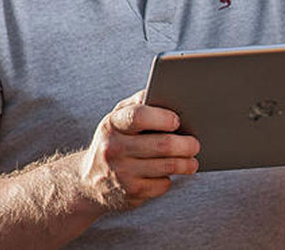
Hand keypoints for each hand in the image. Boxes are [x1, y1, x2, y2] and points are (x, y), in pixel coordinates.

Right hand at [77, 90, 199, 209]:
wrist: (88, 181)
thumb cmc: (114, 141)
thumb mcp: (118, 118)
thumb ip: (139, 102)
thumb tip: (167, 91)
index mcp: (112, 124)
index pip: (139, 116)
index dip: (163, 118)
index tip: (177, 120)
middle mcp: (113, 148)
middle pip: (162, 145)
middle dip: (186, 144)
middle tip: (195, 144)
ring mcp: (121, 173)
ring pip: (167, 166)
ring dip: (186, 163)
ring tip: (192, 160)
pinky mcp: (130, 193)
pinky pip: (161, 185)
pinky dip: (170, 179)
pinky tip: (169, 174)